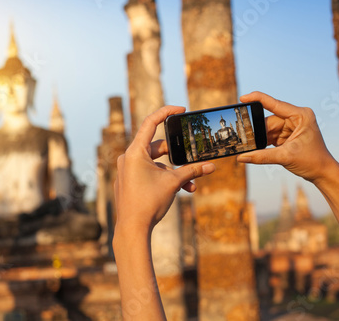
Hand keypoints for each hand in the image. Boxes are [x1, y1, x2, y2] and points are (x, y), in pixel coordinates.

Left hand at [114, 106, 214, 232]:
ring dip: (173, 172)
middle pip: (157, 146)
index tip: (181, 108)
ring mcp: (127, 170)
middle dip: (177, 155)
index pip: (150, 122)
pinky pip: (148, 173)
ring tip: (190, 186)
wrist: (132, 229)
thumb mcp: (173, 183)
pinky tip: (177, 190)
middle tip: (193, 158)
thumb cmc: (149, 203)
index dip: (166, 112)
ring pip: (155, 163)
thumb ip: (192, 171)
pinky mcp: (129, 181)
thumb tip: (211, 166)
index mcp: (135, 152)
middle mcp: (128, 158)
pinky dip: (163, 178)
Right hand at [237, 91, 335, 182]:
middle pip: (269, 120)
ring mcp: (291, 126)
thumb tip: (242, 157)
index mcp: (300, 115)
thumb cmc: (312, 161)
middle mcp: (296, 117)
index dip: (257, 99)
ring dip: (260, 138)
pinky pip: (270, 135)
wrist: (323, 173)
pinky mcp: (287, 135)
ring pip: (267, 129)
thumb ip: (262, 156)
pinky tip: (257, 149)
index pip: (275, 104)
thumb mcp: (285, 157)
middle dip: (258, 130)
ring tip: (252, 147)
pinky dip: (263, 142)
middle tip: (245, 139)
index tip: (242, 98)